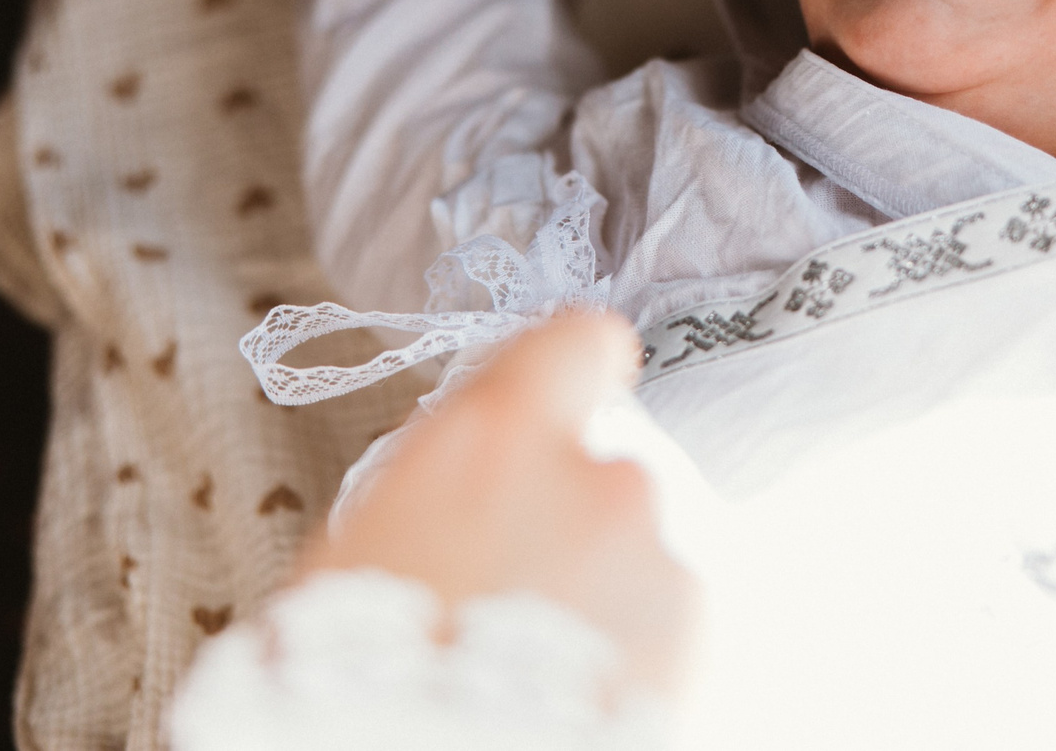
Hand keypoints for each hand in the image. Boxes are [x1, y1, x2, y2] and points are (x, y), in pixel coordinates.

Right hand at [308, 311, 700, 701]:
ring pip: (633, 554)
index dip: (576, 367)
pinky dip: (632, 649)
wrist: (429, 749)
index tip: (573, 386)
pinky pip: (663, 621)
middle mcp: (593, 478)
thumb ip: (442, 479)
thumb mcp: (366, 540)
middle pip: (598, 473)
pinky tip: (573, 690)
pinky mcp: (691, 632)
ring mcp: (652, 555)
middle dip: (567, 522)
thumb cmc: (363, 662)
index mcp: (500, 436)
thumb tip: (465, 480)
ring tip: (538, 661)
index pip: (575, 344)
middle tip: (513, 593)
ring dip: (601, 591)